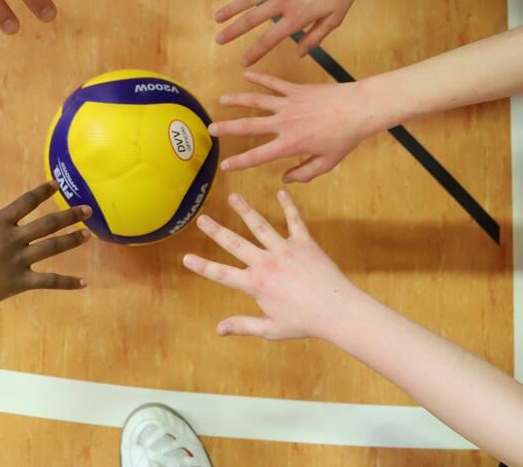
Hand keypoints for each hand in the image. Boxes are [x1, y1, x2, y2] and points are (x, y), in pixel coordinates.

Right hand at [0, 178, 90, 316]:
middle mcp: (12, 239)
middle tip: (89, 209)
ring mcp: (18, 261)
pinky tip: (84, 283)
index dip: (44, 191)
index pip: (27, 201)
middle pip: (48, 223)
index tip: (57, 184)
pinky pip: (49, 281)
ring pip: (53, 247)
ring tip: (89, 235)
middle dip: (71, 214)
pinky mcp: (19, 283)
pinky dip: (68, 283)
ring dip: (73, 240)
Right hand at [184, 191, 359, 339]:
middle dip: (216, 230)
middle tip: (201, 218)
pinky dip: (288, 206)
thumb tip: (218, 329)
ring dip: (245, 210)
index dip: (202, 266)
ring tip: (233, 197)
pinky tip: (281, 192)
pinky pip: (294, 221)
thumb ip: (243, 326)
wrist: (337, 310)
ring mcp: (285, 250)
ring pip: (260, 225)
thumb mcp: (271, 330)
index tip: (186, 258)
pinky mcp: (304, 243)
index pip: (222, 274)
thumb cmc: (305, 322)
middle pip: (235, 243)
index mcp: (256, 285)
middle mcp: (266, 263)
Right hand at [210, 71, 381, 182]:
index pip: (258, 155)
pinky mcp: (296, 90)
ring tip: (221, 100)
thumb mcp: (327, 162)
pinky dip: (259, 78)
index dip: (239, 161)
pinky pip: (274, 82)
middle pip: (249, 125)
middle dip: (227, 128)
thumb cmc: (345, 137)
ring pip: (256, 101)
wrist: (359, 109)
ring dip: (236, 100)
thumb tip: (285, 178)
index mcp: (290, 144)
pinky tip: (246, 74)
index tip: (224, 165)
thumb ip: (304, 172)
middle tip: (210, 129)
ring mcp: (288, 104)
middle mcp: (284, 123)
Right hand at [213, 0, 364, 65]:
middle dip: (233, 32)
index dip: (254, 53)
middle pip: (251, 19)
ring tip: (217, 18)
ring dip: (231, 9)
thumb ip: (315, 37)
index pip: (269, 40)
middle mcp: (283, 1)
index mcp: (297, 17)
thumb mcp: (334, 18)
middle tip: (219, 40)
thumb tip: (300, 53)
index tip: (243, 62)